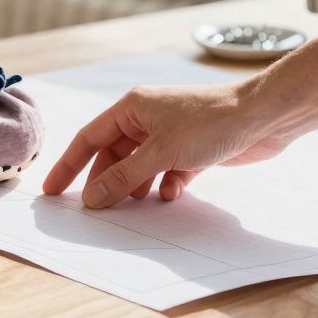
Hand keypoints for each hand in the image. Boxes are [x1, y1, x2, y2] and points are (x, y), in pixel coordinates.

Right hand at [41, 81, 293, 207]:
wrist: (265, 116)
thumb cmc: (210, 122)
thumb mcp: (160, 152)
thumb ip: (123, 177)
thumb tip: (92, 197)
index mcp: (132, 108)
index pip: (89, 138)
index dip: (68, 166)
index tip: (52, 192)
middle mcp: (147, 119)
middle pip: (113, 155)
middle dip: (105, 181)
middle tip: (94, 209)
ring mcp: (171, 135)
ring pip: (141, 166)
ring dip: (136, 186)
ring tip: (134, 206)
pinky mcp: (193, 150)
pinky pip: (168, 172)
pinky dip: (166, 184)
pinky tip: (172, 193)